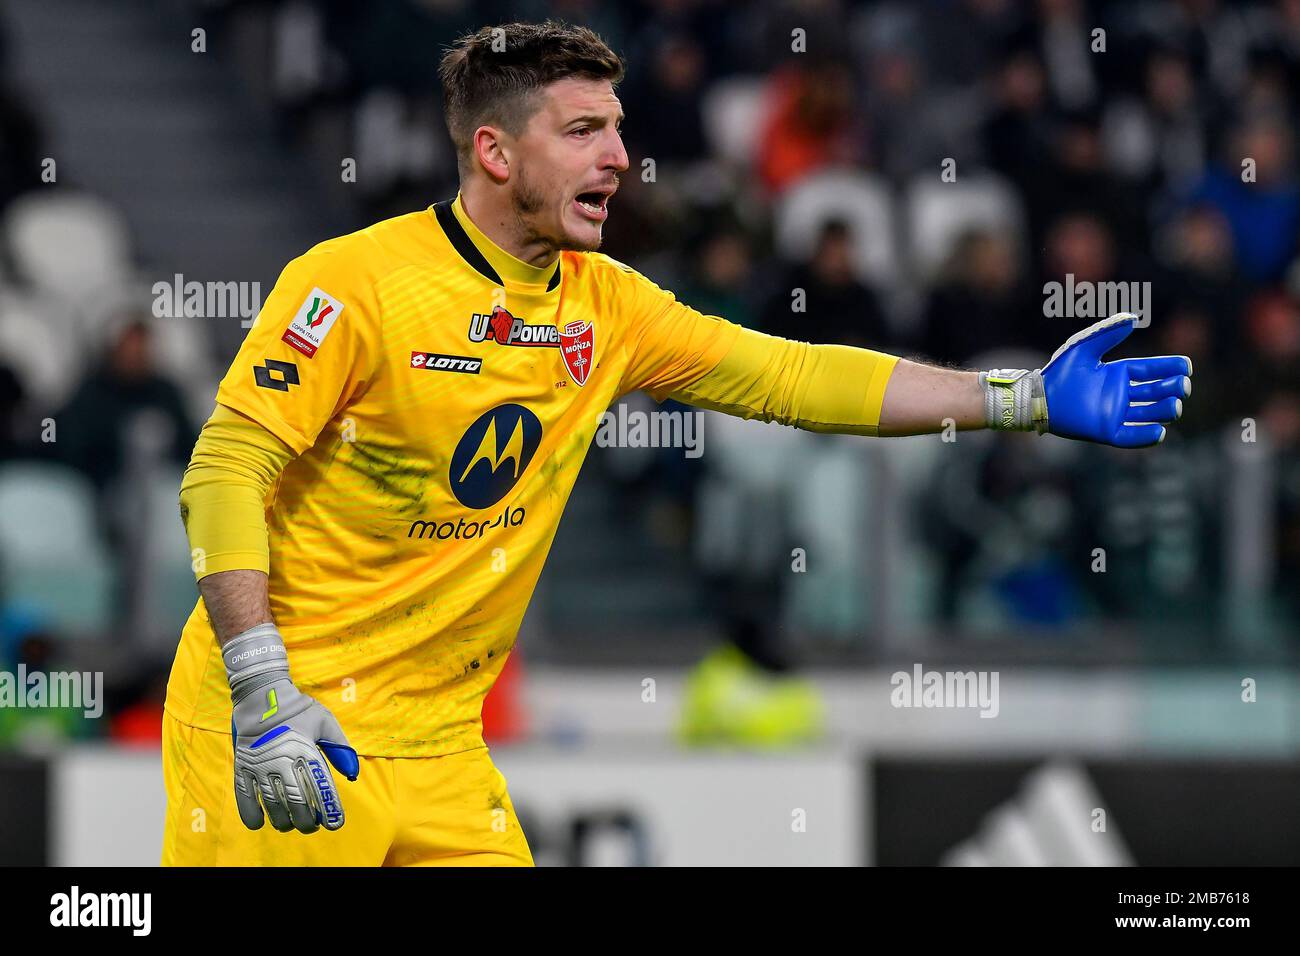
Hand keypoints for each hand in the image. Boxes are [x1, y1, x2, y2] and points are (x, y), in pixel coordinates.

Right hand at [225, 624, 358, 832]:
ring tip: (289, 826)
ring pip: (271, 802)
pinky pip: (243, 794)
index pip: (320, 786)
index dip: (328, 807)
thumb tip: (353, 774)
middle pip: (296, 800)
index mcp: (306, 749)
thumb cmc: (298, 708)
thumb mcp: (325, 722)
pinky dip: (249, 812)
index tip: (335, 822)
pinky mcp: (242, 765)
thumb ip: (340, 748)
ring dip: (282, 820)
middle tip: (312, 826)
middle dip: (306, 819)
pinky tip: (258, 824)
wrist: (261, 693)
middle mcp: (283, 759)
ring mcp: (260, 763)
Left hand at [1042, 314, 1191, 446]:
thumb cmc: (1059, 371)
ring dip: (1165, 411)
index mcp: (1118, 373)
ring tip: (1174, 405)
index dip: (1169, 368)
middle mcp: (1120, 394)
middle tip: (1182, 386)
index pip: (1151, 370)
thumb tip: (1133, 318)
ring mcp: (1114, 413)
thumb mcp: (1084, 348)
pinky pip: (1131, 437)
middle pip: (1156, 392)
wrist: (1038, 397)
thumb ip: (1107, 333)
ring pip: (1149, 414)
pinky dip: (1146, 436)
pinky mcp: (1105, 431)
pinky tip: (1159, 430)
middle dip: (1172, 389)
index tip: (1186, 367)